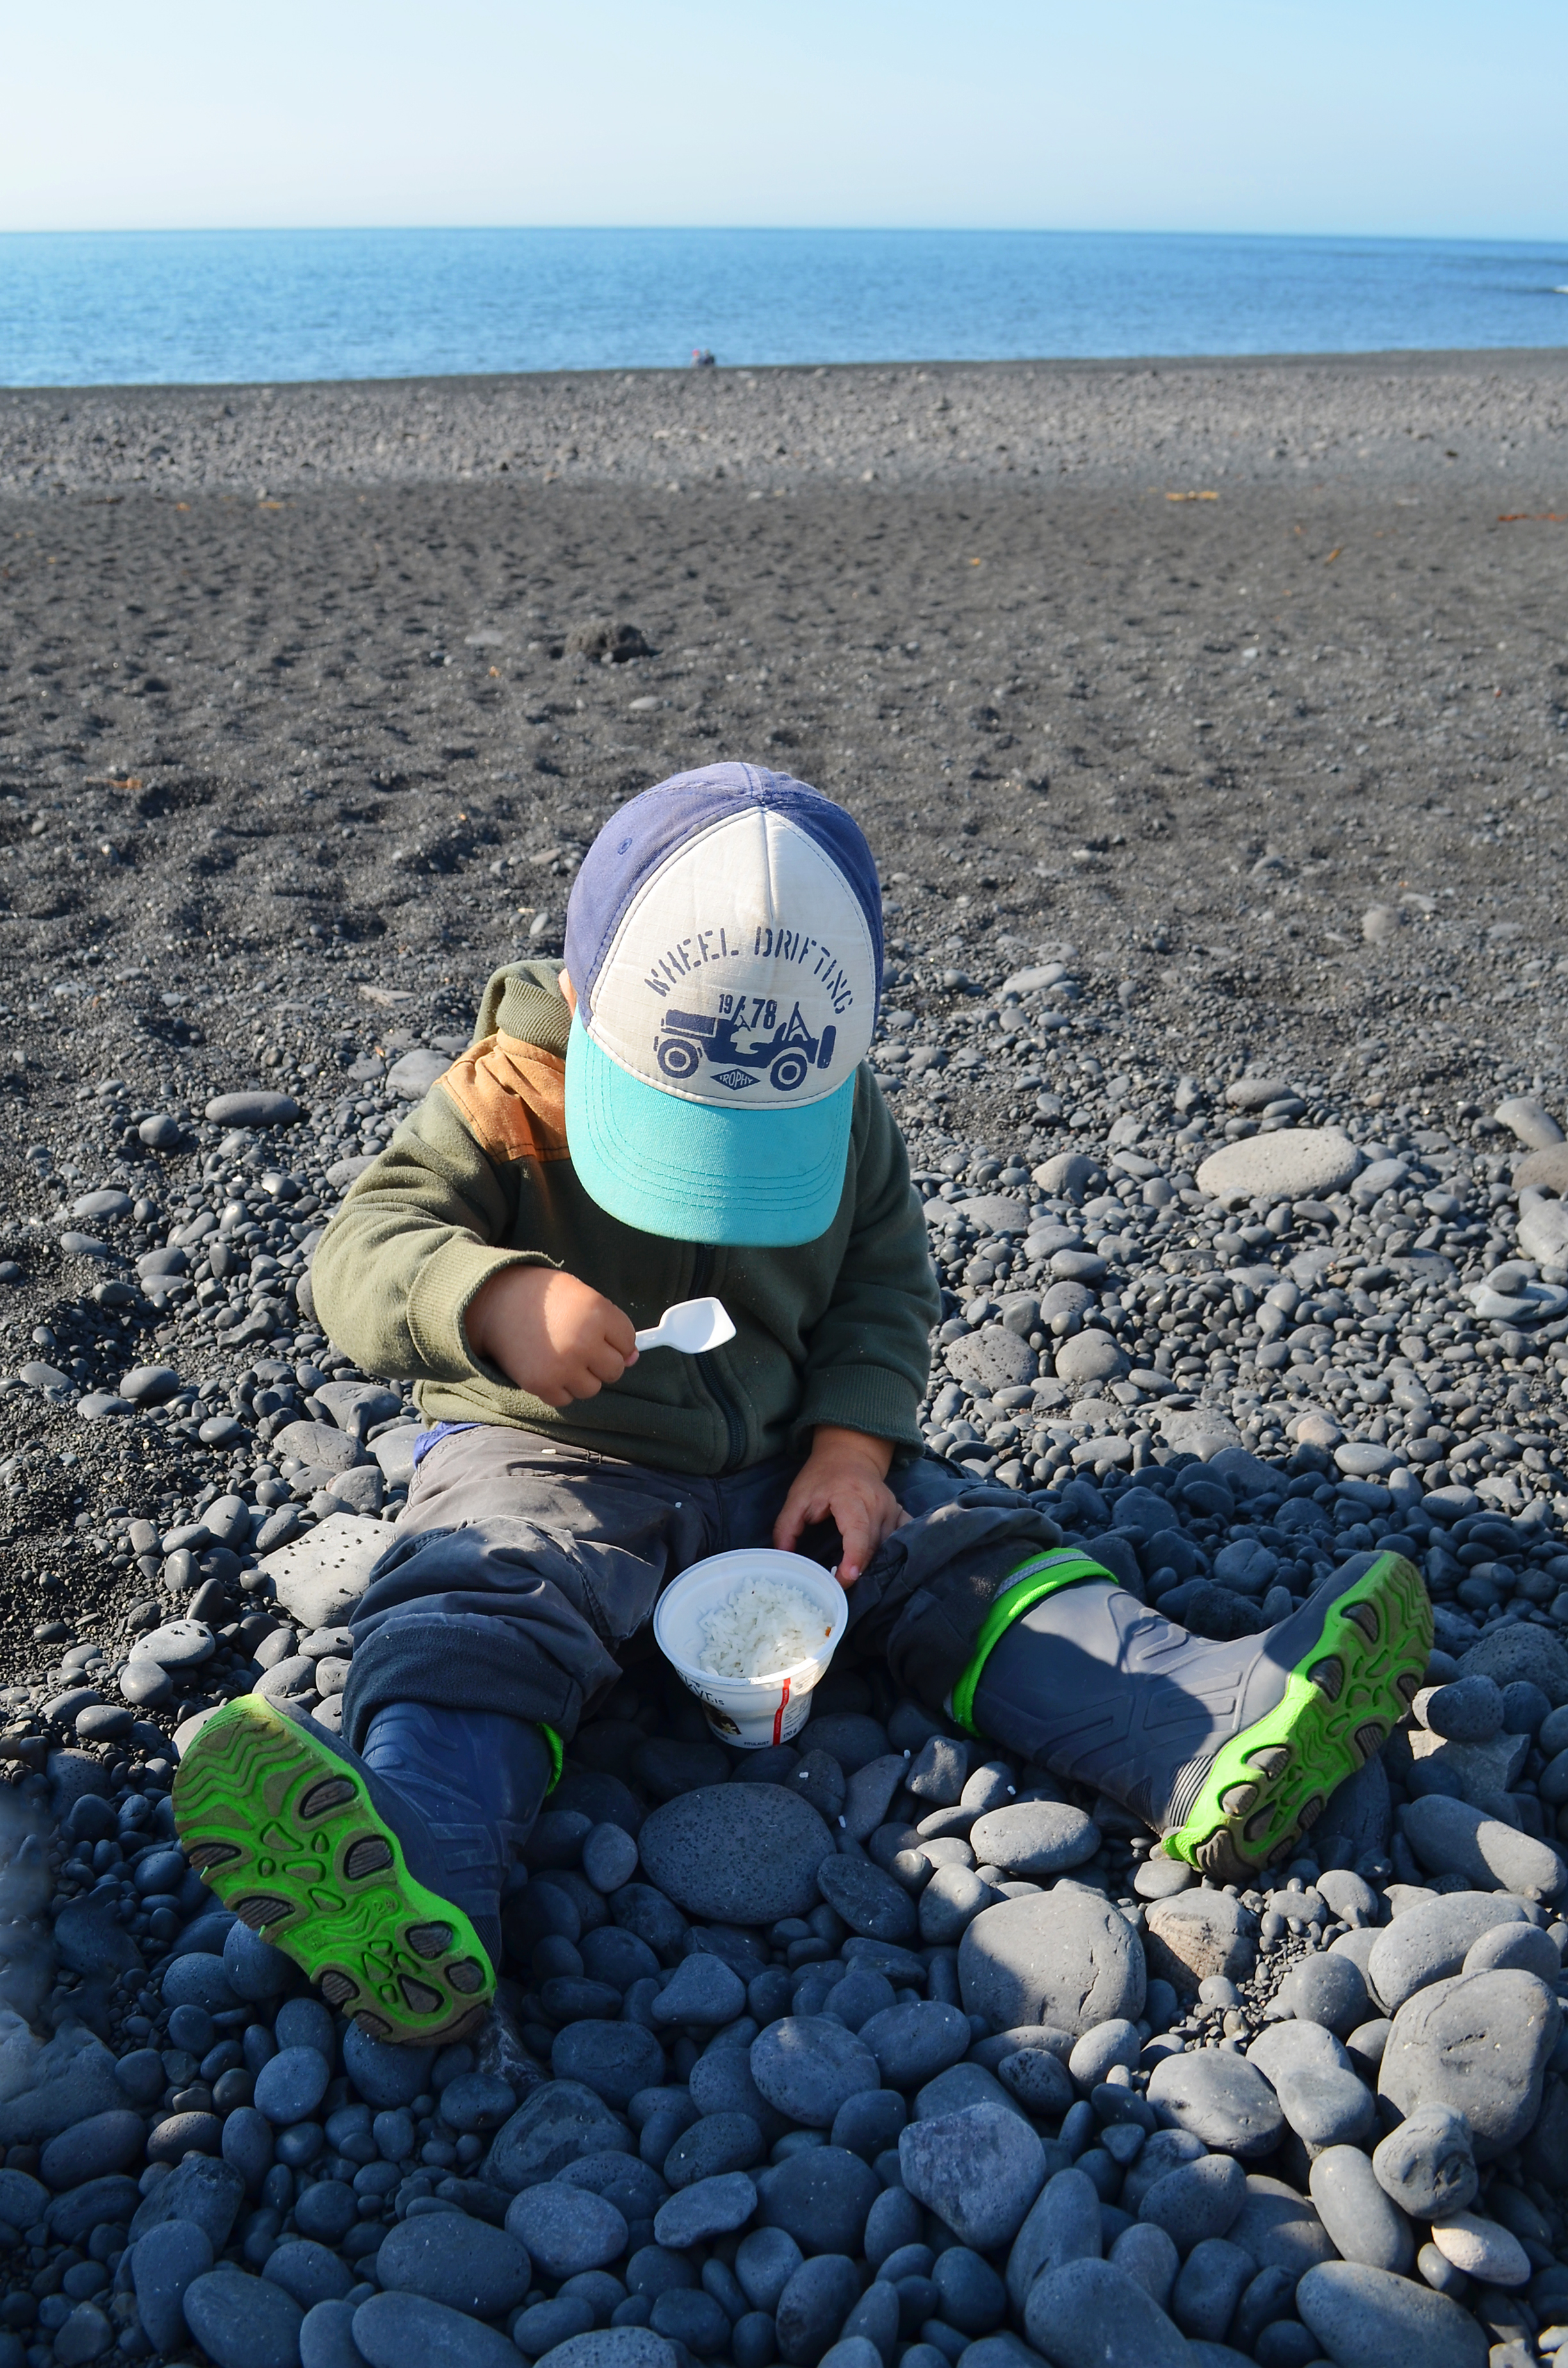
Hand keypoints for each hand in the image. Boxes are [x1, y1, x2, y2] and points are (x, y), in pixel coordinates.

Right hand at [466, 1265, 637, 1407]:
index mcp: (598, 1313)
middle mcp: (584, 1341)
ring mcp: (563, 1366)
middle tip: (580, 1347)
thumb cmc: (543, 1297)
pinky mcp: (542, 1384)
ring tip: (562, 1355)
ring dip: (582, 1377)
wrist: (495, 1302)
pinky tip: (548, 1366)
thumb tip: (633, 1358)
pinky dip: (560, 1388)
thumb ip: (611, 1325)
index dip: (617, 1341)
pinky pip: (566, 1399)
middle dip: (602, 1361)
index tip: (602, 1336)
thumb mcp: (583, 1296)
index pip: (629, 1342)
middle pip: (615, 1370)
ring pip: (592, 1388)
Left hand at [773, 1426, 907, 1585]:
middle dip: (859, 1570)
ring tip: (854, 1580)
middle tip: (839, 1587)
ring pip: (888, 1546)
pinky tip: (878, 1567)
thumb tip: (782, 1558)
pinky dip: (892, 1555)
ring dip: (873, 1566)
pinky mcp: (899, 1513)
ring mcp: (892, 1508)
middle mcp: (877, 1503)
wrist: (849, 1453)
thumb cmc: (821, 1476)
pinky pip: (900, 1539)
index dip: (853, 1557)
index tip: (845, 1579)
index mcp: (851, 1496)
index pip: (857, 1531)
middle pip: (874, 1545)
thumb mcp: (797, 1498)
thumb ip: (786, 1527)